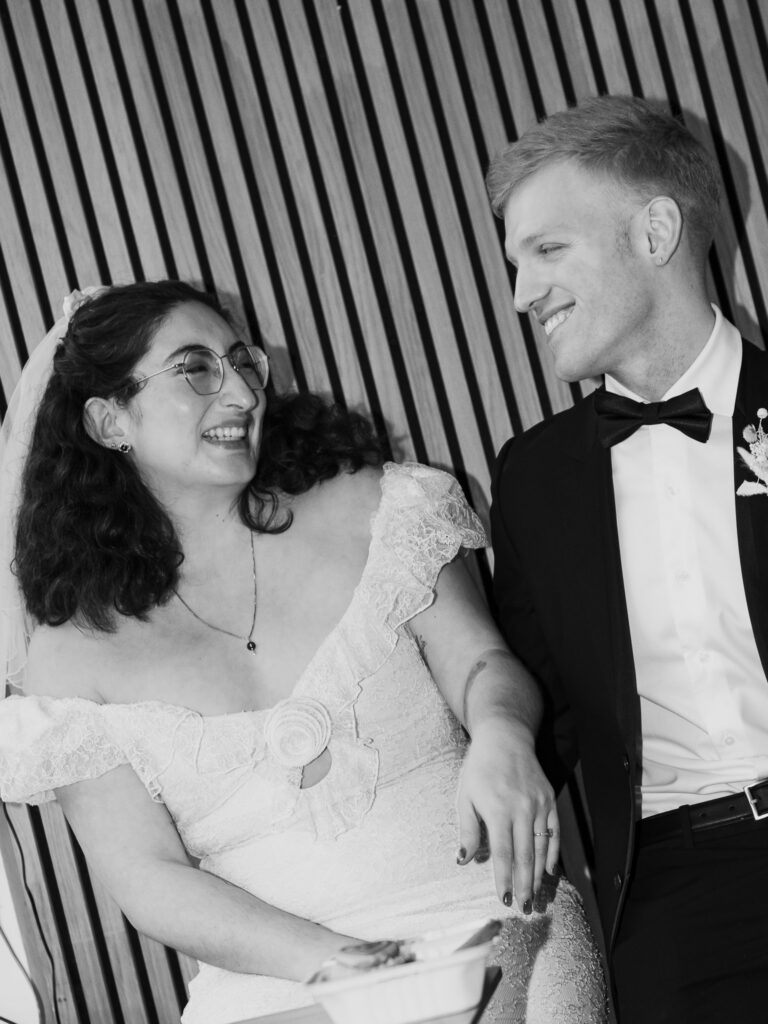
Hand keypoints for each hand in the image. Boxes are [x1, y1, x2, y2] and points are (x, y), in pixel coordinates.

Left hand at [455, 718, 558, 912]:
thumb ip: (468, 830)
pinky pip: (554, 832)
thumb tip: (464, 859)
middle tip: (525, 909)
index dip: (504, 879)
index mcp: (498, 809)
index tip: (505, 900)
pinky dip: (553, 853)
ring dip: (538, 875)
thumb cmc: (479, 768)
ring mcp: (539, 804)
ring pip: (542, 847)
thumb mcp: (465, 796)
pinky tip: (549, 871)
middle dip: (524, 885)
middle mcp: (522, 808)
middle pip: (525, 855)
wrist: (505, 737)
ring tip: (535, 896)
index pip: (503, 853)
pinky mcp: (550, 799)